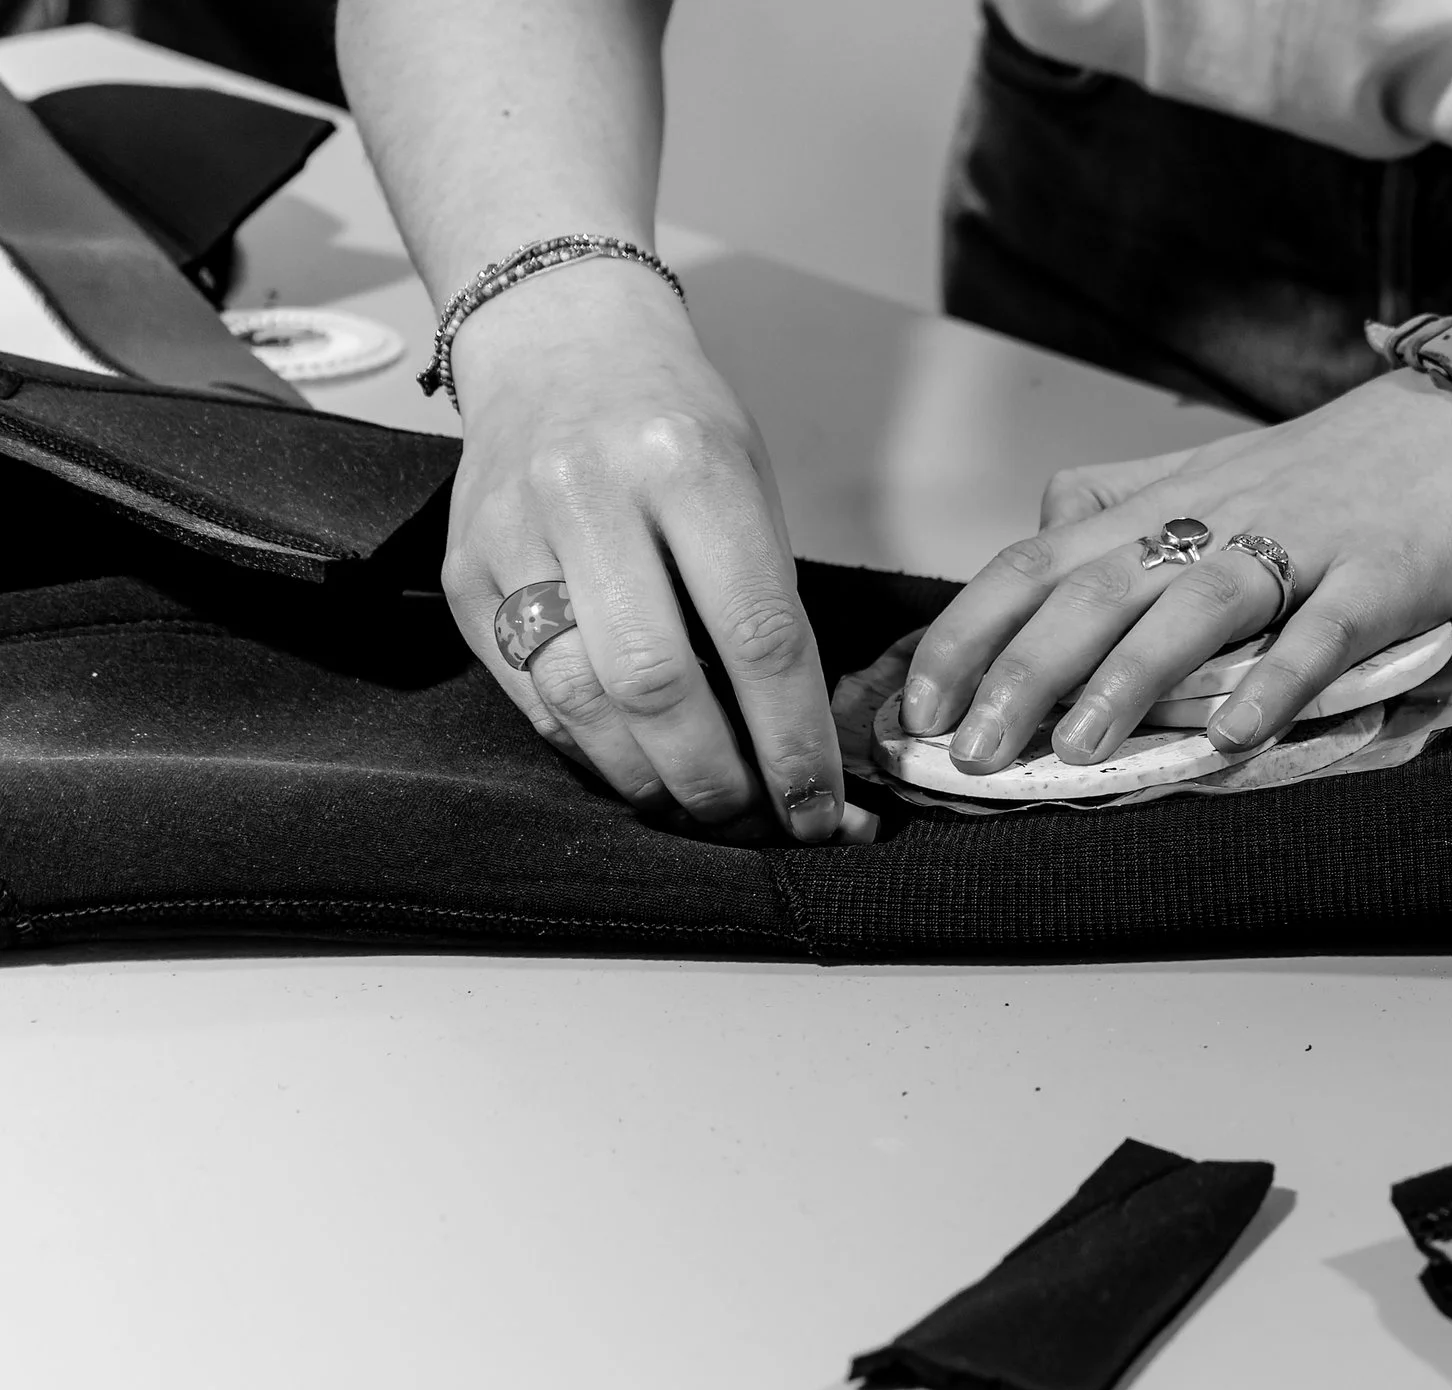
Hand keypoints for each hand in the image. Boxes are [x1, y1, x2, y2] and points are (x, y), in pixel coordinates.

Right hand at [440, 259, 864, 841]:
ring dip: (649, 782)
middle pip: (656, 684)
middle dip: (716, 779)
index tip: (822, 807)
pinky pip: (528, 696)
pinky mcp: (462, 574)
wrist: (555, 339)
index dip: (793, 741)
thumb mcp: (750, 481)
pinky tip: (635, 766)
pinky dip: (590, 751)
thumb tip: (798, 743)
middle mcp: (589, 496)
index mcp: (687, 465)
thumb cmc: (674, 421)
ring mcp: (512, 535)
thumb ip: (766, 602)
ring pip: (580, 704)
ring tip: (700, 807)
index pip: (756, 634)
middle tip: (758, 821)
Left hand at [901, 372, 1451, 771]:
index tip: (919, 707)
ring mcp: (1299, 544)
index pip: (1036, 561)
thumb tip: (1041, 532)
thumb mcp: (1211, 474)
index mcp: (1163, 503)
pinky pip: (1321, 631)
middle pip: (1095, 588)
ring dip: (1127, 679)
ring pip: (1193, 605)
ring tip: (1077, 750)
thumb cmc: (1337, 465)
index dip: (969, 632)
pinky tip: (1232, 738)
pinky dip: (1275, 683)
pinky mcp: (1380, 575)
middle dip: (1021, 672)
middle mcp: (1214, 519)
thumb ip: (1122, 503)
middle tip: (972, 753)